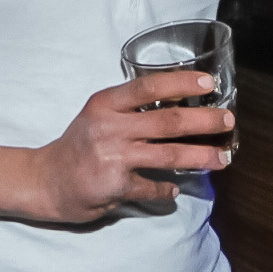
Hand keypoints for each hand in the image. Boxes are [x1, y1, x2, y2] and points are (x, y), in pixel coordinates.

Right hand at [33, 71, 234, 223]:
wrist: (45, 180)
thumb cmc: (78, 145)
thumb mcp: (97, 115)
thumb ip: (129, 110)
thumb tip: (178, 105)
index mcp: (105, 104)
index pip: (149, 86)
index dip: (181, 82)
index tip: (208, 81)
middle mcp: (110, 127)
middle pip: (168, 120)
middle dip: (203, 120)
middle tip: (227, 120)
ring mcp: (113, 157)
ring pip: (169, 155)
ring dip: (201, 157)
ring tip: (222, 158)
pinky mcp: (115, 186)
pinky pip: (153, 187)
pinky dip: (167, 190)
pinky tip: (175, 190)